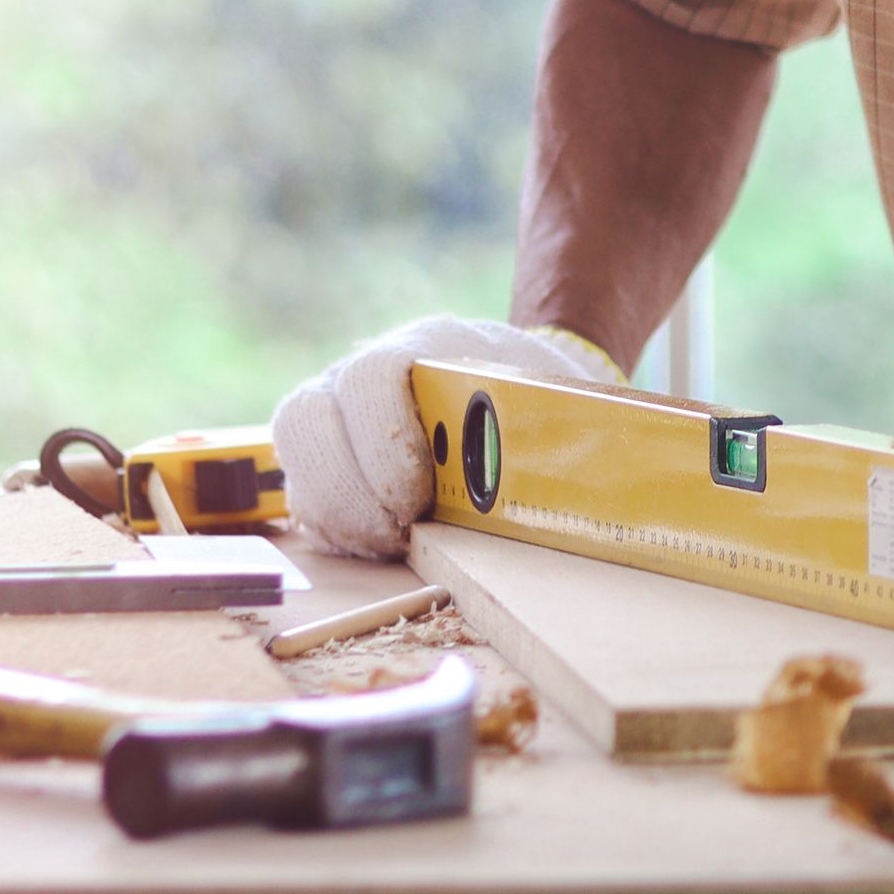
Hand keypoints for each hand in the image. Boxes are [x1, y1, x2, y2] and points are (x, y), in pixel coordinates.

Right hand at [272, 315, 620, 557]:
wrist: (523, 394)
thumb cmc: (541, 401)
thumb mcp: (557, 400)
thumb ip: (559, 426)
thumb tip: (595, 465)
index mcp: (421, 346)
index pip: (369, 377)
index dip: (383, 442)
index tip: (418, 498)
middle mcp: (359, 377)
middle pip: (305, 419)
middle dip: (346, 491)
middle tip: (399, 534)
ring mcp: (336, 422)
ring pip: (299, 465)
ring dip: (339, 518)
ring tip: (394, 546)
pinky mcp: (330, 470)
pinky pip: (308, 503)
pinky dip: (339, 533)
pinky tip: (384, 548)